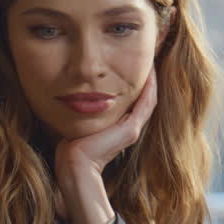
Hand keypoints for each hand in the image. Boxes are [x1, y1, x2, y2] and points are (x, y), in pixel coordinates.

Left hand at [55, 71, 158, 223]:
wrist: (75, 163)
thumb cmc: (71, 146)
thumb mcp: (80, 122)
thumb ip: (83, 110)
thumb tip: (73, 94)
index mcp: (119, 127)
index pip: (134, 102)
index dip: (138, 84)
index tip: (137, 66)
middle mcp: (129, 128)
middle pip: (144, 99)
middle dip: (147, 80)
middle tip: (149, 60)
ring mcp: (132, 129)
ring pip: (149, 100)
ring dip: (152, 82)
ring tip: (152, 63)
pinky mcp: (130, 130)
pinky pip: (146, 104)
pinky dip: (149, 89)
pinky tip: (150, 74)